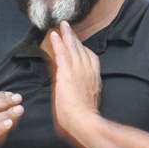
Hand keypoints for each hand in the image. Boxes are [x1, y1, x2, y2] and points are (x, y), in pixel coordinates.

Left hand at [50, 21, 101, 135]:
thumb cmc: (85, 119)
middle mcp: (88, 71)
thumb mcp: (87, 102)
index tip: (78, 43)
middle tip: (68, 26)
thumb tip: (76, 91)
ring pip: (73, 48)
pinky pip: (62, 54)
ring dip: (67, 35)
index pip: (90, 59)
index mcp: (94, 79)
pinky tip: (53, 35)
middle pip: (81, 50)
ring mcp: (78, 71)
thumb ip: (83, 93)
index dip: (83, 49)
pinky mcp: (67, 73)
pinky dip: (58, 43)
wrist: (85, 122)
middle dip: (74, 37)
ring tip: (62, 25)